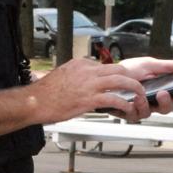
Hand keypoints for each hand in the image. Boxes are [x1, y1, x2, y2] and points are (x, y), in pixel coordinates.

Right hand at [29, 57, 150, 123]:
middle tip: (137, 85)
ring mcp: (89, 84)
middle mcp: (87, 71)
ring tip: (140, 95)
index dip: (117, 75)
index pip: (106, 66)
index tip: (123, 82)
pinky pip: (113, 99)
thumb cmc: (45, 93)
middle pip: (118, 69)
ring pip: (120, 81)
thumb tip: (89, 80)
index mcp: (81, 63)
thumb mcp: (64, 75)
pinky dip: (124, 104)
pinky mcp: (88, 99)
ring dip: (134, 88)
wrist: (33, 102)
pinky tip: (128, 109)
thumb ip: (79, 75)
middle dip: (131, 77)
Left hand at [119, 57, 172, 114]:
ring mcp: (140, 108)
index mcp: (161, 90)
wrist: (109, 72)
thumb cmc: (129, 70)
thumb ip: (167, 66)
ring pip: (148, 113)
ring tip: (141, 96)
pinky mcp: (127, 112)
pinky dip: (133, 108)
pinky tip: (131, 100)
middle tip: (163, 94)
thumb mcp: (150, 65)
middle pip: (165, 109)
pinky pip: (133, 115)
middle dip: (166, 103)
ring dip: (146, 105)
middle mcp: (152, 101)